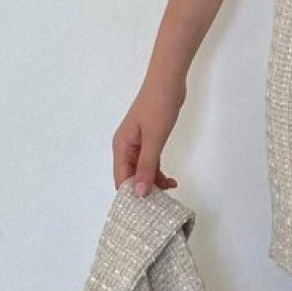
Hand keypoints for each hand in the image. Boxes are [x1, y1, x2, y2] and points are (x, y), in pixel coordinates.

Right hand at [112, 75, 185, 197]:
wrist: (168, 81)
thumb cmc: (159, 107)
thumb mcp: (154, 139)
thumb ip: (146, 167)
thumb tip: (137, 193)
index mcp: (121, 147)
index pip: (121, 179)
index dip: (131, 195)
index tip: (146, 210)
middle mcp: (126, 147)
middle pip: (130, 177)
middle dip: (143, 190)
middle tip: (161, 203)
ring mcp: (137, 143)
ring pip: (141, 170)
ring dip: (153, 182)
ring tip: (170, 191)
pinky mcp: (149, 139)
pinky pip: (150, 162)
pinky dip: (158, 171)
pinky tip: (170, 180)